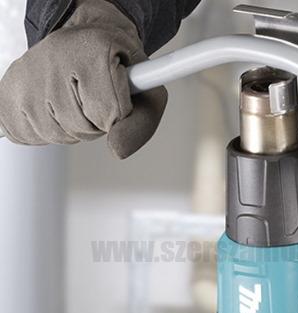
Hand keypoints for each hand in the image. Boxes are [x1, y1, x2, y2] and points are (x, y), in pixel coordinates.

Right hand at [0, 0, 166, 158]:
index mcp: (94, 49)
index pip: (112, 113)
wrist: (85, 39)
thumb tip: (117, 150)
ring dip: (72, 128)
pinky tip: (54, 108)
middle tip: (95, 97)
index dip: (120, 114)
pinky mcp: (9, 89)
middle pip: (83, 127)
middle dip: (96, 123)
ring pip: (56, 133)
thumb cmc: (118, 66)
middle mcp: (55, 55)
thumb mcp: (147, 91)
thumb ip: (141, 124)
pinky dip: (47, 131)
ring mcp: (28, 72)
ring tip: (76, 100)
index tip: (119, 94)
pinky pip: (29, 134)